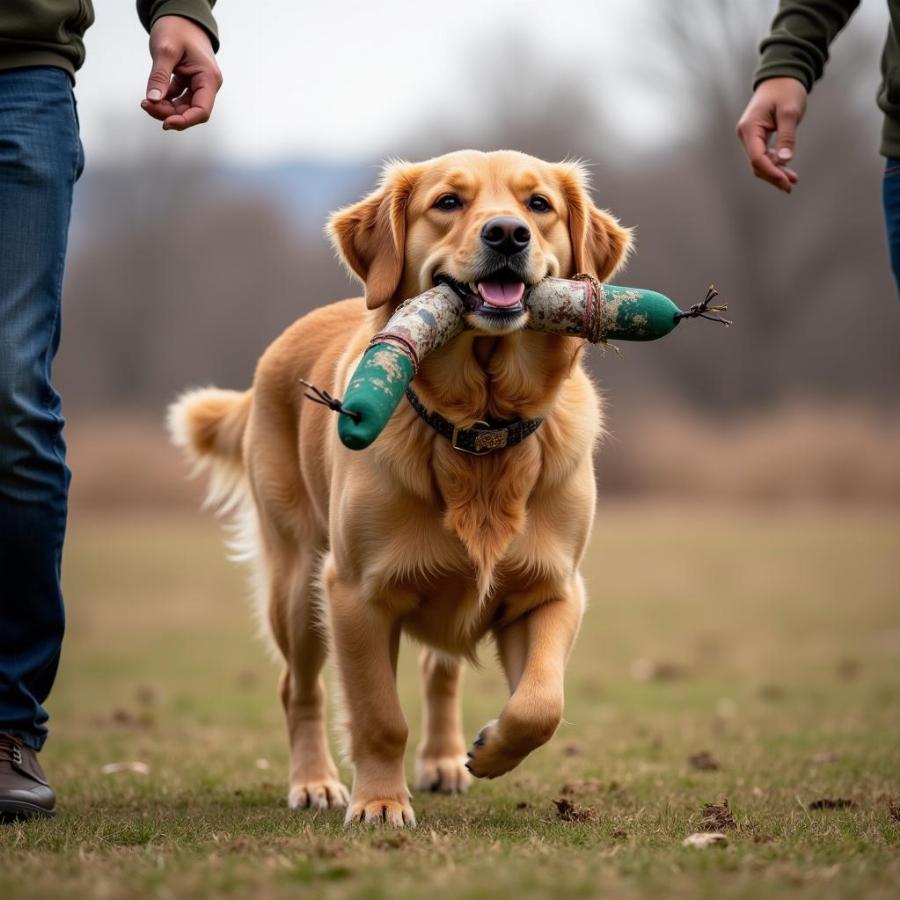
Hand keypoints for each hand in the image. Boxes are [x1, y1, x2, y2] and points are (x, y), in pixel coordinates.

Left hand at [141, 16, 221, 130]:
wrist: (181, 15)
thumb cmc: (177, 28)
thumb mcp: (165, 50)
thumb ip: (159, 76)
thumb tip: (152, 100)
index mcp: (209, 78)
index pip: (201, 111)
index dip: (184, 121)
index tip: (165, 123)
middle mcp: (207, 85)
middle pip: (191, 112)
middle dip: (169, 113)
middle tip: (146, 105)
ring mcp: (198, 85)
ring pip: (183, 108)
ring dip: (165, 109)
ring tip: (146, 102)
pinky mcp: (189, 83)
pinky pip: (178, 99)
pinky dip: (165, 100)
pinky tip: (152, 97)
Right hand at [736, 77, 807, 192]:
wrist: (781, 75)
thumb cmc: (786, 89)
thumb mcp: (790, 111)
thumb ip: (787, 136)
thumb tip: (785, 159)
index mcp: (749, 128)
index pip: (757, 158)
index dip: (771, 172)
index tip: (786, 181)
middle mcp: (746, 134)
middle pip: (757, 164)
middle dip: (773, 176)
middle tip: (790, 186)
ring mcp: (750, 137)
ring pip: (759, 162)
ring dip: (774, 172)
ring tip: (792, 180)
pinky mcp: (756, 137)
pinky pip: (763, 155)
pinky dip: (775, 164)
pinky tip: (787, 170)